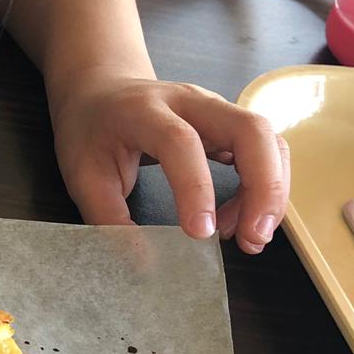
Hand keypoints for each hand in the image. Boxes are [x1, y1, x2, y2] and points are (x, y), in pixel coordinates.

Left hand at [50, 77, 288, 252]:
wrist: (101, 90)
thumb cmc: (90, 131)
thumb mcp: (82, 175)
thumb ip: (108, 217)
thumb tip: (144, 262)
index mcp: (144, 110)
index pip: (181, 142)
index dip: (196, 188)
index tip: (201, 234)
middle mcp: (190, 101)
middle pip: (250, 129)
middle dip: (265, 187)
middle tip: (253, 238)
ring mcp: (217, 108)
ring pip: (269, 139)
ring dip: (271, 191)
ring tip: (246, 236)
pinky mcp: (230, 123)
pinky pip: (266, 150)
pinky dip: (264, 186)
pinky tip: (238, 218)